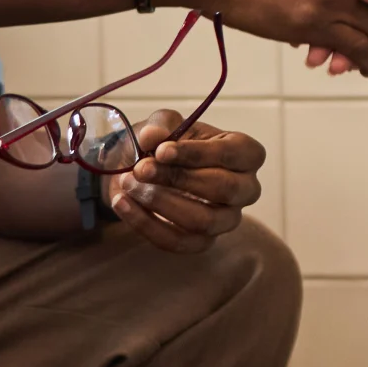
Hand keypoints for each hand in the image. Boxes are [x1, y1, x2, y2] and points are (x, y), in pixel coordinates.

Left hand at [102, 111, 267, 253]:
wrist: (145, 169)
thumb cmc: (167, 144)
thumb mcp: (163, 124)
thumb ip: (160, 125)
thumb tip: (152, 137)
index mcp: (244, 154)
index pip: (233, 154)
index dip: (198, 153)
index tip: (161, 151)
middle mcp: (244, 189)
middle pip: (223, 189)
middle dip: (177, 178)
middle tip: (141, 168)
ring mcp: (226, 219)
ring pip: (202, 220)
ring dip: (160, 202)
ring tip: (129, 183)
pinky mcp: (202, 242)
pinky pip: (178, 242)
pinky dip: (145, 224)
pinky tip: (123, 203)